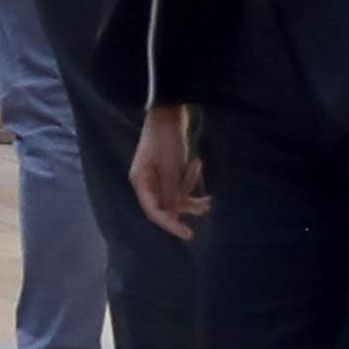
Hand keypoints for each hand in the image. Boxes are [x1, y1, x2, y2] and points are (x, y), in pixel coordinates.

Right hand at [134, 97, 203, 239]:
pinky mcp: (168, 171)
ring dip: (192, 194)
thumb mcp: (170, 167)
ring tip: (208, 191)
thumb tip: (173, 214)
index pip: (154, 211)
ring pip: (176, 196)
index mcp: (141, 182)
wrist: (170, 113)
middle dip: (187, 207)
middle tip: (206, 206)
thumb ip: (172, 192)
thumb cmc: (166, 139)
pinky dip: (191, 180)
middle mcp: (148, 182)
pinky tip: (197, 164)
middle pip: (166, 205)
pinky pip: (180, 185)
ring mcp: (158, 176)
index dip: (171, 225)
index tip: (189, 234)